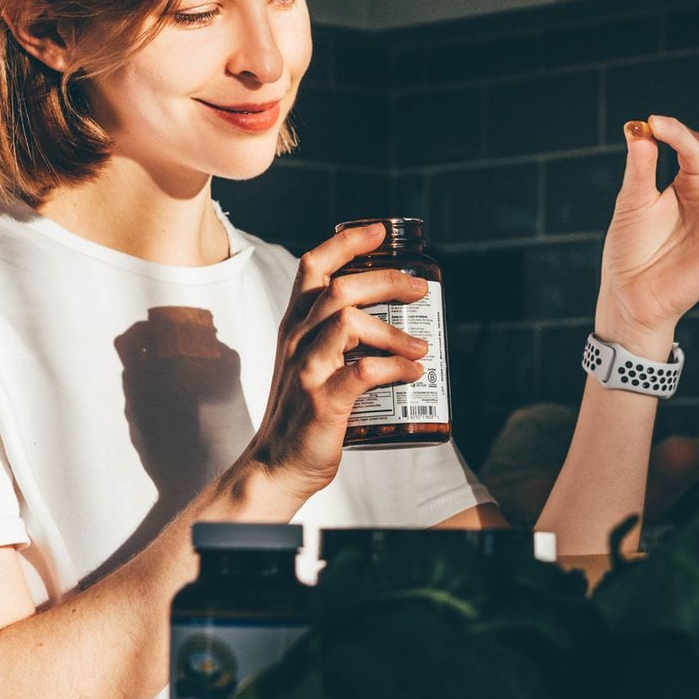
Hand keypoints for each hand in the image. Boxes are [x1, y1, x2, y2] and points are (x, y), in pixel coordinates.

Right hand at [240, 223, 429, 497]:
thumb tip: (388, 317)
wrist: (276, 466)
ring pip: (350, 322)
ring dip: (394, 331)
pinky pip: (365, 372)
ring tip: (421, 346)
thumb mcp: (309, 361)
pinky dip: (396, 368)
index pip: (313, 266)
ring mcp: (308, 369)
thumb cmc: (301, 412)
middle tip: (420, 290)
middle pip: (340, 288)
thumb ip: (336, 336)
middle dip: (387, 280)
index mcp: (295, 325)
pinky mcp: (323, 401)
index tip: (381, 232)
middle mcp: (297, 340)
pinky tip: (415, 374)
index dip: (347, 243)